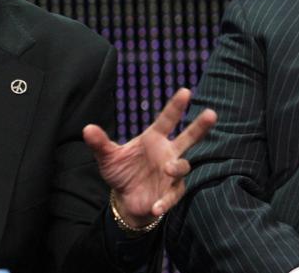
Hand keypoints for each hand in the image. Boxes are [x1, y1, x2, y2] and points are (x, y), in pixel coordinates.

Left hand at [83, 88, 216, 226]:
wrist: (125, 198)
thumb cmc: (121, 171)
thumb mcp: (107, 157)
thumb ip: (100, 143)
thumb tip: (86, 129)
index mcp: (153, 139)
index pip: (166, 120)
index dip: (176, 107)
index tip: (185, 91)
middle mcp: (167, 153)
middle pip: (188, 138)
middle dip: (200, 126)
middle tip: (212, 113)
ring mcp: (171, 173)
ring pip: (182, 166)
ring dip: (177, 167)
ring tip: (168, 169)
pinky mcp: (170, 193)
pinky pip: (172, 195)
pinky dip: (164, 201)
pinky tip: (156, 206)